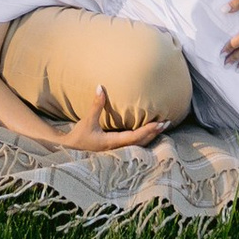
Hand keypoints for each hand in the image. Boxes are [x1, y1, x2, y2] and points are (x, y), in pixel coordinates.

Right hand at [53, 84, 167, 153]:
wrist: (71, 150)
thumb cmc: (79, 136)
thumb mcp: (87, 121)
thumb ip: (96, 105)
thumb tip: (100, 87)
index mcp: (113, 143)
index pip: (135, 137)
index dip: (148, 130)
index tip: (159, 123)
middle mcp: (118, 149)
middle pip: (142, 142)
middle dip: (155, 133)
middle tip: (167, 123)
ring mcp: (118, 151)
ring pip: (140, 145)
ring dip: (152, 136)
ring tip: (163, 127)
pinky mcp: (117, 149)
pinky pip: (135, 144)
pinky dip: (144, 138)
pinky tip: (150, 133)